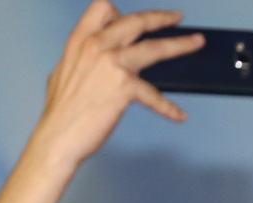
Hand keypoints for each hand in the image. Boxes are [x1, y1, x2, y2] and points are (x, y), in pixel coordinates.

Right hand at [32, 1, 204, 165]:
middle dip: (160, 17)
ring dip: (180, 44)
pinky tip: (178, 115)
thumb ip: (82, 61)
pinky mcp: (124, 88)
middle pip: (136, 21)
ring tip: (196, 43)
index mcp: (80, 41)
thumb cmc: (60, 115)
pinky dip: (168, 108)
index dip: (120, 13)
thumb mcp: (63, 74)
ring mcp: (111, 65)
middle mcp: (96, 47)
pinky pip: (154, 95)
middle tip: (176, 18)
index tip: (133, 20)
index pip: (104, 9)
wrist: (57, 139)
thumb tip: (95, 62)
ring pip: (154, 47)